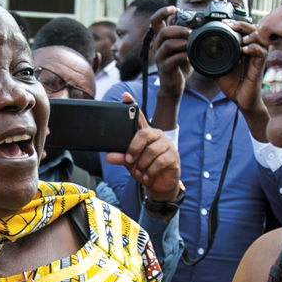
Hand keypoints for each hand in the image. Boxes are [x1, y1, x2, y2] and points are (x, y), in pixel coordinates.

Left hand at [104, 92, 182, 218]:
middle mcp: (157, 135)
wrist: (159, 185)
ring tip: (140, 172)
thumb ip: (120, 157)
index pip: (139, 117)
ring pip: (151, 150)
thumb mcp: (130, 164)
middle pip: (143, 134)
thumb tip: (108, 156)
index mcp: (145, 134)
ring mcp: (166, 145)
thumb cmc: (144, 170)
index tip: (125, 96)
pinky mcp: (173, 156)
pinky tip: (147, 175)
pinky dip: (150, 171)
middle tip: (129, 160)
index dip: (132, 105)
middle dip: (134, 148)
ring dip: (142, 164)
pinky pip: (160, 161)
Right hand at [149, 6, 189, 99]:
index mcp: (160, 38)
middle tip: (190, 31)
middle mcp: (157, 46)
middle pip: (163, 31)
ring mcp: (160, 57)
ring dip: (182, 42)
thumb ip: (185, 35)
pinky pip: (173, 59)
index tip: (174, 8)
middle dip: (179, 29)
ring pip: (167, 44)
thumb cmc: (179, 64)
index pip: (155, 21)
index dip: (162, 12)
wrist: (174, 85)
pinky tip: (190, 56)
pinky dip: (184, 56)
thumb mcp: (183, 47)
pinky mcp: (165, 68)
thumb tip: (194, 22)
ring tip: (191, 43)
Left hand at [215, 19, 269, 138]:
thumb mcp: (220, 68)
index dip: (235, 24)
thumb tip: (199, 52)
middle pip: (253, 29)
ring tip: (240, 36)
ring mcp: (257, 58)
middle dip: (241, 25)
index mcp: (243, 49)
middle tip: (230, 25)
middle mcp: (252, 51)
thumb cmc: (234, 85)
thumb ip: (214, 59)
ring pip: (260, 38)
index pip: (244, 30)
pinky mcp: (260, 66)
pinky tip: (245, 49)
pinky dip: (254, 48)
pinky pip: (261, 53)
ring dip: (250, 34)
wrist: (241, 101)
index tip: (224, 22)